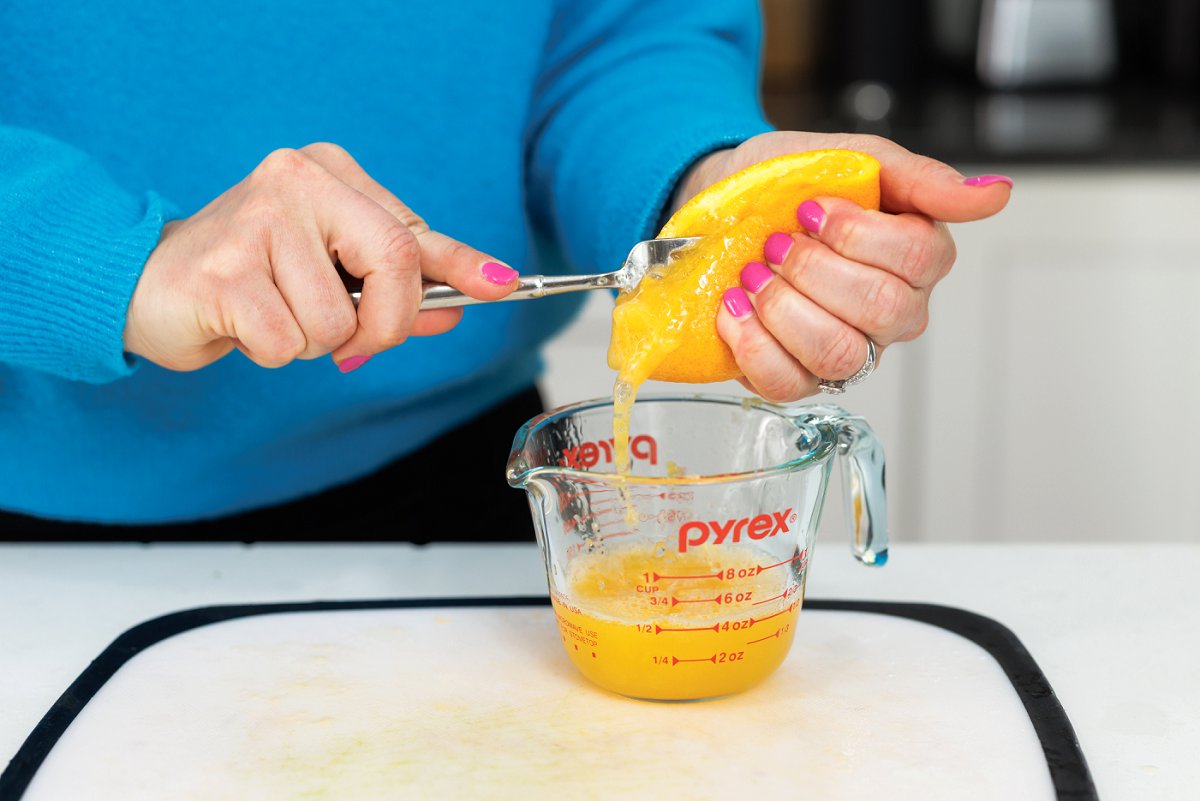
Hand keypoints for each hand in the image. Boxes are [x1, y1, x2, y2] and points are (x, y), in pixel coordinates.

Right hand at [124, 143, 517, 372]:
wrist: (143, 282)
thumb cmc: (247, 276)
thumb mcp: (329, 273)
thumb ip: (394, 287)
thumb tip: (462, 304)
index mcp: (328, 173)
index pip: (412, 229)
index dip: (460, 265)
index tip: (502, 286)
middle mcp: (296, 180)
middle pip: (394, 263)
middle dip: (386, 324)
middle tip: (353, 340)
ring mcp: (258, 219)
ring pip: (339, 319)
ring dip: (315, 342)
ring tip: (273, 315)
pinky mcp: (224, 270)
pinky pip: (291, 343)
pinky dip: (273, 352)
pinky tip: (242, 324)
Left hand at [675, 132, 1011, 401]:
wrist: (723, 201)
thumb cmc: (791, 183)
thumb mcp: (855, 159)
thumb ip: (923, 179)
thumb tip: (996, 194)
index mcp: (919, 259)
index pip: (921, 260)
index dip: (858, 234)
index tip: (812, 208)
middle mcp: (893, 314)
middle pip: (881, 309)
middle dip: (815, 269)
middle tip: (777, 243)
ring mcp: (849, 351)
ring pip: (837, 352)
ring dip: (783, 308)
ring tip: (753, 275)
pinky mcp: (798, 378)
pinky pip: (788, 383)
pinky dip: (753, 345)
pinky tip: (734, 308)